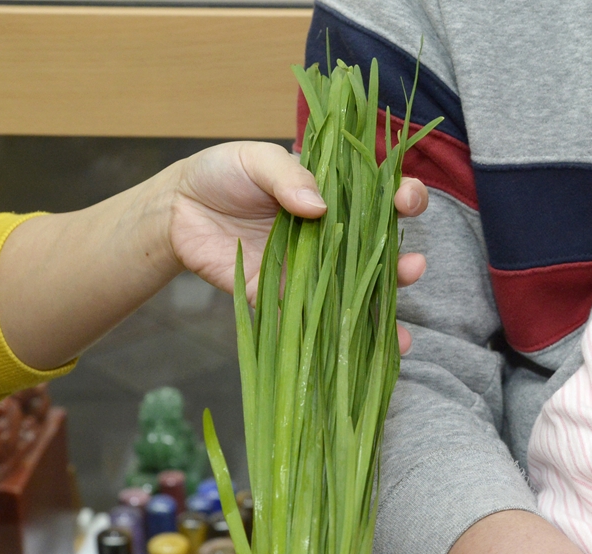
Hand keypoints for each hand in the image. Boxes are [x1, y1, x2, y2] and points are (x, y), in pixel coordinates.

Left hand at [0, 143, 428, 369]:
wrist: (176, 210)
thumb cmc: (222, 173)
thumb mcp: (254, 159)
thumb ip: (287, 176)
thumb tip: (319, 207)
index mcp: (333, 194)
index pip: (380, 196)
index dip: (402, 197)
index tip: (406, 201)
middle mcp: (332, 236)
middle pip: (379, 253)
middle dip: (404, 263)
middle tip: (415, 267)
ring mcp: (312, 270)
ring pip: (358, 294)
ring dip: (384, 313)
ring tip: (403, 327)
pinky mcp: (285, 298)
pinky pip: (316, 322)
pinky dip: (341, 342)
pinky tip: (366, 356)